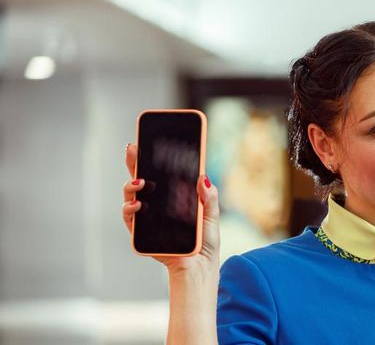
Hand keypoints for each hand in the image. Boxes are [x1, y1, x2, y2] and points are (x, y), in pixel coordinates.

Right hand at [121, 143, 220, 272]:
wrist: (198, 267)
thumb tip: (204, 177)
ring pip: (131, 196)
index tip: (148, 141)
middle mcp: (157, 205)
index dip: (153, 158)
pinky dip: (130, 210)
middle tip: (133, 148)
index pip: (160, 173)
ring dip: (131, 186)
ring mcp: (147, 217)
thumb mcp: (211, 216)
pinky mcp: (141, 233)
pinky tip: (137, 205)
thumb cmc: (205, 242)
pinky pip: (130, 218)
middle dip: (135, 162)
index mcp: (173, 197)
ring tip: (140, 182)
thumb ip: (209, 198)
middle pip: (142, 179)